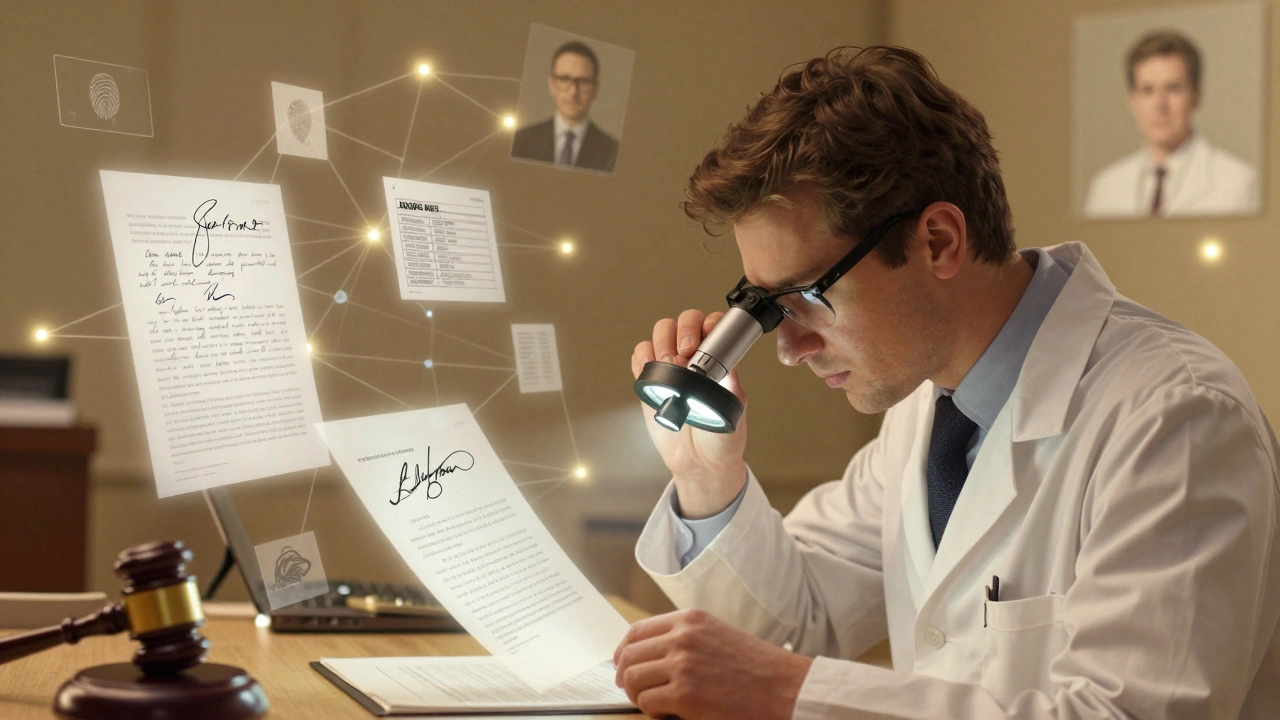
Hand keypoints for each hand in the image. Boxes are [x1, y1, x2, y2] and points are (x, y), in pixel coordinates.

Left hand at [614, 608, 812, 719]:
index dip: (624, 651)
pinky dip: (652, 711)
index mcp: (689, 620)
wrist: (784, 688)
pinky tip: (669, 713)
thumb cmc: (757, 667)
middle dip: (625, 676)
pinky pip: (647, 703)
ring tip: (656, 703)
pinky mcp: (685, 694)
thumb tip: (650, 655)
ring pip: (633, 679)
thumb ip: (684, 639)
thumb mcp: (717, 635)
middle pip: (629, 655)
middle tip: (633, 690)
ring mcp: (682, 664)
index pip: (636, 631)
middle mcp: (681, 637)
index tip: (623, 665)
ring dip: (639, 695)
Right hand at [632, 309, 747, 517]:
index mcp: (718, 358)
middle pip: (684, 321)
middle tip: (683, 355)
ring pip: (661, 332)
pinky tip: (649, 369)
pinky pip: (641, 355)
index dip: (706, 325)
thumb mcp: (733, 410)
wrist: (698, 462)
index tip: (703, 341)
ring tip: (668, 366)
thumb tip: (729, 364)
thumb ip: (731, 386)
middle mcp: (694, 356)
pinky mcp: (650, 378)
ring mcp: (671, 365)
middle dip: (682, 331)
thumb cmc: (720, 436)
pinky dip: (642, 356)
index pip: (712, 325)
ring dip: (661, 342)